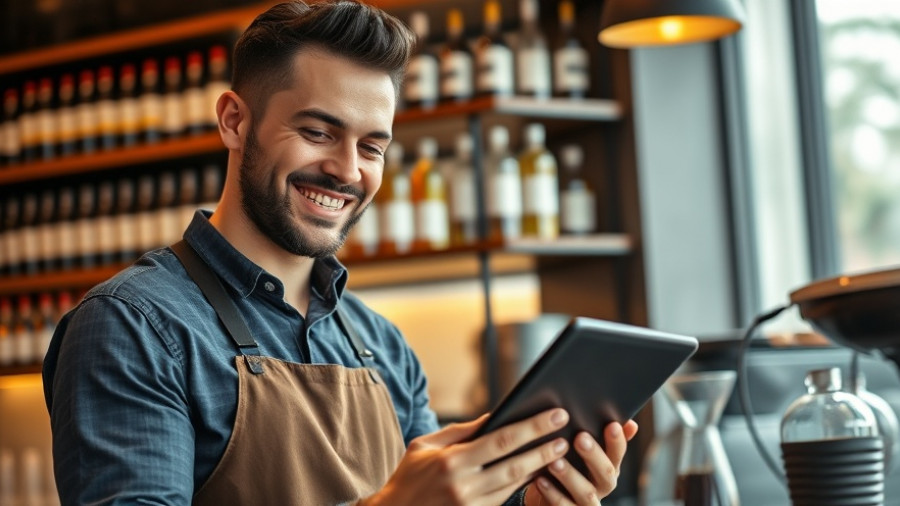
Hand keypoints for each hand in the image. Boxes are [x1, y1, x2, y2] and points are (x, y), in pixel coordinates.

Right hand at [360, 408, 573, 505]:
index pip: (501, 440)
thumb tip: (495, 415)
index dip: (532, 428)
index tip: (554, 416)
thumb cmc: (409, 476)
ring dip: (539, 469)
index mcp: (451, 461)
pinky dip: (523, 486)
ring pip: (514, 486)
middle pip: (515, 466)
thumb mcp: (425, 445)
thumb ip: (461, 431)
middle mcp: (463, 486)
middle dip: (544, 450)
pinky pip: (504, 500)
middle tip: (566, 436)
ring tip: (558, 452)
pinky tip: (537, 473)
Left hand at [525, 420, 638, 505]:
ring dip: (570, 476)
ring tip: (554, 462)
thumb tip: (627, 421)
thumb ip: (596, 432)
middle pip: (606, 472)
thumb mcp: (581, 448)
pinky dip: (552, 493)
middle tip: (579, 437)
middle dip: (594, 454)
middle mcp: (603, 485)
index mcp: (608, 466)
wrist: (549, 496)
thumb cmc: (568, 464)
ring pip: (586, 492)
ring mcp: (588, 502)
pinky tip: (539, 479)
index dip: (617, 441)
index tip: (611, 424)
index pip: (618, 453)